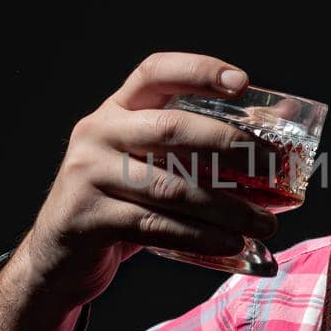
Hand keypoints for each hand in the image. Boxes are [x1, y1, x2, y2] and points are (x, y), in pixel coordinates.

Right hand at [5, 52, 279, 315]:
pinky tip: (230, 244)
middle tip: (272, 165)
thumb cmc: (117, 207)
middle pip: (172, 128)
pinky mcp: (88, 219)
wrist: (57, 259)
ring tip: (264, 223)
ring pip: (171, 186)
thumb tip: (269, 154)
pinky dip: (200, 237)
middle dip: (230, 144)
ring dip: (227, 207)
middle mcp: (98, 133)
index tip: (242, 82)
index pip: (155, 72)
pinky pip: (156, 226)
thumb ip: (186, 155)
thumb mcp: (142, 167)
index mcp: (115, 111)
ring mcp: (88, 175)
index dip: (198, 70)